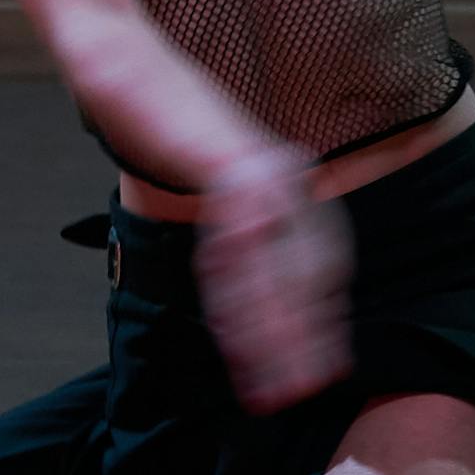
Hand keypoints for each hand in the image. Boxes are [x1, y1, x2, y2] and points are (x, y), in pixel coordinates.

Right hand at [201, 141, 352, 415]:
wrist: (150, 83)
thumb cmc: (189, 150)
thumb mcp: (237, 193)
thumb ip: (259, 237)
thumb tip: (267, 298)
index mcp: (299, 196)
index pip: (321, 273)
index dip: (322, 327)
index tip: (324, 375)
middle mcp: (290, 187)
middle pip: (303, 274)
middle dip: (300, 339)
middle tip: (298, 391)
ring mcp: (261, 175)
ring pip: (269, 265)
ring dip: (265, 329)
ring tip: (261, 378)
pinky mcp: (226, 165)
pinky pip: (233, 237)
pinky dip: (230, 287)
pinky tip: (228, 326)